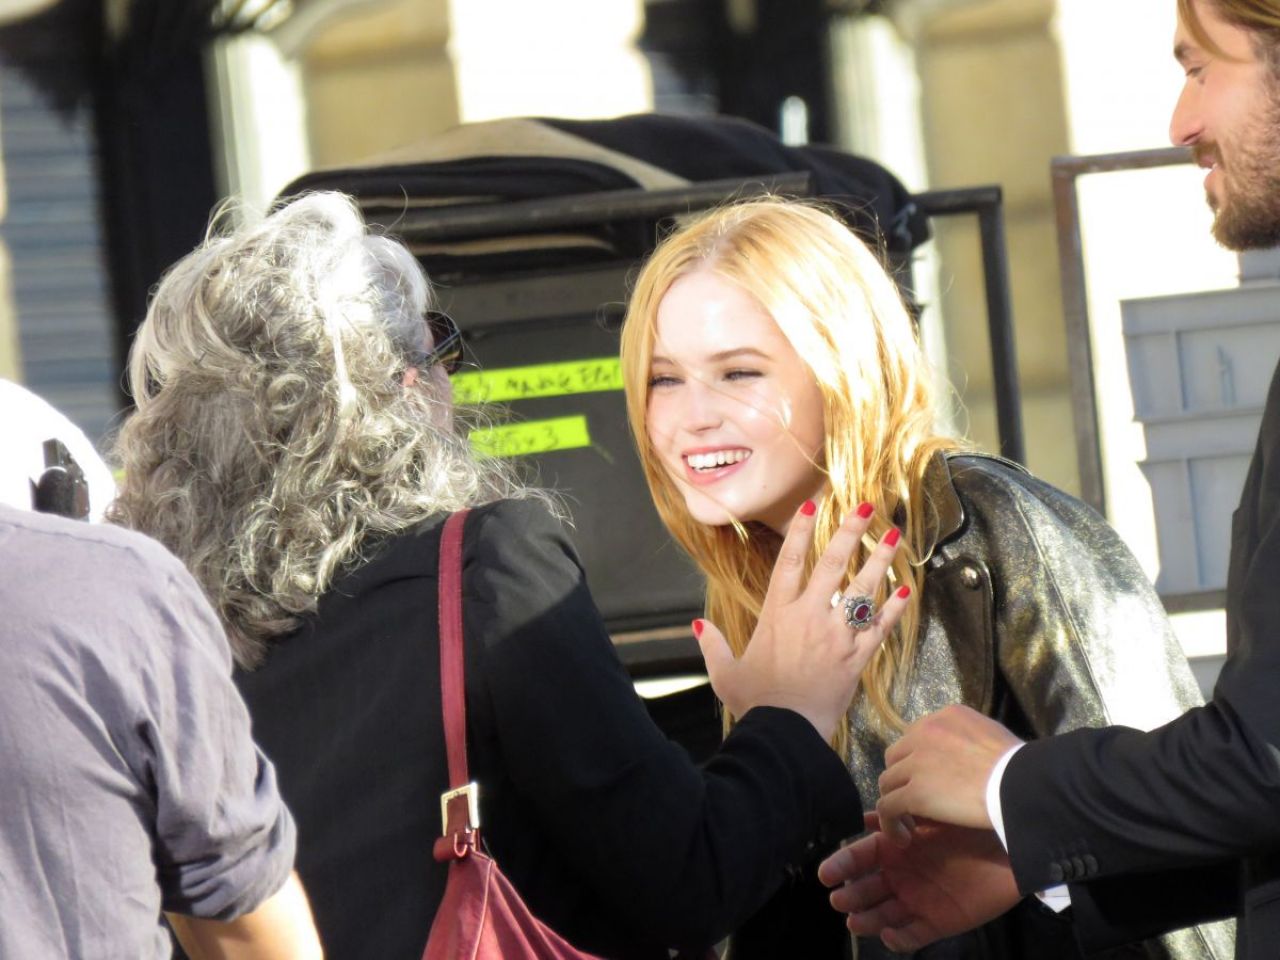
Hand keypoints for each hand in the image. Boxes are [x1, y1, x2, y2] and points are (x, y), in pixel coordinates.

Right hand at [695, 500, 908, 740]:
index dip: (801, 531)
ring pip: (862, 590)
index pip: (789, 562)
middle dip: (849, 532)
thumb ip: (713, 644)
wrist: (786, 732)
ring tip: (895, 537)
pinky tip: (906, 592)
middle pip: (832, 565)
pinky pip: (879, 628)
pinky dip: (893, 610)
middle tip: (864, 507)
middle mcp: (809, 617)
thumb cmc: (755, 703)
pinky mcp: (856, 658)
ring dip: (880, 561)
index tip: (812, 504)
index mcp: (777, 615)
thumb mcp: (725, 673)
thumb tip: (698, 625)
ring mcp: (836, 636)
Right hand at [819, 813, 1020, 952]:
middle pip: (869, 890)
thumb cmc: (965, 824)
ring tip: (854, 921)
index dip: (842, 865)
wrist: (1009, 843)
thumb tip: (866, 819)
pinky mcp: (941, 921)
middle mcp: (903, 875)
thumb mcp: (930, 816)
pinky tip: (889, 934)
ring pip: (886, 915)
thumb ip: (899, 819)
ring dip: (868, 919)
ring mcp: (920, 900)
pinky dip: (899, 939)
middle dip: (852, 895)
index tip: (825, 873)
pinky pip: (914, 935)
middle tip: (838, 899)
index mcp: (897, 849)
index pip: (861, 858)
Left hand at [876, 704, 1022, 840]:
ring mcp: (916, 763)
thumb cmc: (1019, 765)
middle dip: (902, 778)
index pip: (915, 738)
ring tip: (909, 823)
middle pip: (896, 757)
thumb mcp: (991, 736)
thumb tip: (965, 758)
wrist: (1021, 785)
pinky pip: (888, 808)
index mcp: (945, 717)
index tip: (927, 780)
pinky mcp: (914, 793)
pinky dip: (890, 824)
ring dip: (895, 801)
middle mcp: (923, 733)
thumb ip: (967, 740)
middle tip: (914, 801)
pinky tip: (902, 838)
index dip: (916, 761)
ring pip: (888, 782)